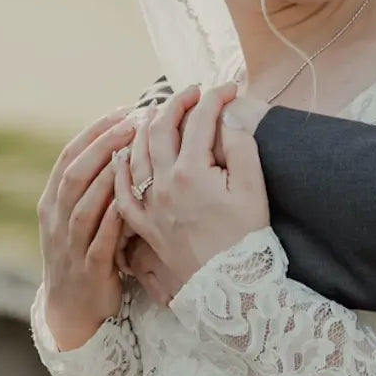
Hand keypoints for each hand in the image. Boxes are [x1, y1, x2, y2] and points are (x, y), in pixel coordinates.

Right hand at [38, 110, 135, 349]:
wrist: (73, 309)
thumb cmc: (88, 250)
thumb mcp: (87, 213)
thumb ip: (100, 182)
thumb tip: (132, 137)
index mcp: (53, 200)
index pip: (71, 154)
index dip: (97, 129)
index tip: (126, 108)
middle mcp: (56, 218)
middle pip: (76, 173)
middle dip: (105, 144)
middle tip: (134, 122)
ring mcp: (69, 244)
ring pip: (84, 204)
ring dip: (110, 176)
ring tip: (136, 152)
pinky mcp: (88, 268)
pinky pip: (100, 239)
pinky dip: (115, 218)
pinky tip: (134, 200)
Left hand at [114, 83, 270, 299]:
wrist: (229, 287)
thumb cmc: (247, 237)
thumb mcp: (253, 188)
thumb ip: (240, 146)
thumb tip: (228, 116)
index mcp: (193, 172)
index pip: (200, 120)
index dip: (215, 98)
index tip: (229, 89)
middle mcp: (164, 184)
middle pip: (160, 129)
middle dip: (176, 103)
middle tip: (193, 92)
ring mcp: (150, 205)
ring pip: (136, 154)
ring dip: (145, 127)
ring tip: (158, 112)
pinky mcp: (144, 225)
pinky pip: (122, 190)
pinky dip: (122, 167)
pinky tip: (124, 154)